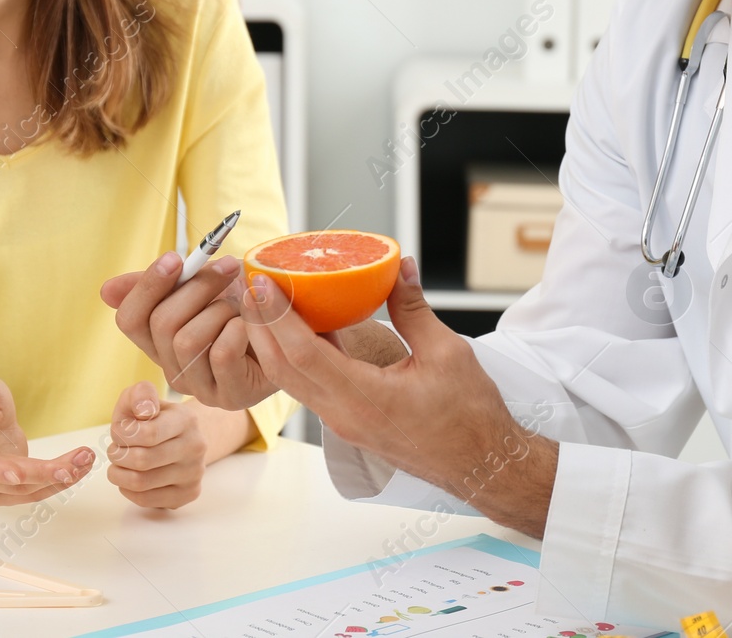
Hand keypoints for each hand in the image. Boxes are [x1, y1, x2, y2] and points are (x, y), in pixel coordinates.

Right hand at [0, 374, 95, 505]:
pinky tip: (79, 469)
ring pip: (26, 490)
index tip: (17, 475)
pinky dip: (56, 484)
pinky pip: (32, 493)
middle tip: (79, 461)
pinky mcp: (3, 493)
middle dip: (46, 473)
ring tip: (86, 459)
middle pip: (11, 480)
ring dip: (59, 478)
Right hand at [102, 253, 277, 409]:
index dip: (147, 286)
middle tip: (230, 266)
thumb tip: (106, 290)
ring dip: (221, 310)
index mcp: (159, 342)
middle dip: (198, 287)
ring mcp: (200, 387)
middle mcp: (173, 368)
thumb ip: (163, 285)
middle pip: (162, 324)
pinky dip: (239, 329)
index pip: (129, 319)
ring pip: (188, 340)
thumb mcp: (205, 289)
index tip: (177, 257)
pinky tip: (252, 325)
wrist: (291, 332)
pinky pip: (221, 353)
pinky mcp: (231, 396)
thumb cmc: (245, 309)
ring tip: (243, 306)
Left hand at [105, 380, 208, 508]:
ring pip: (140, 483)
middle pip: (141, 460)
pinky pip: (145, 500)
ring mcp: (194, 473)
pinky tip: (131, 476)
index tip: (119, 430)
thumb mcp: (144, 398)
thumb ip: (139, 395)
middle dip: (118, 455)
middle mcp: (196, 447)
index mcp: (186, 419)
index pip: (147, 434)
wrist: (183, 439)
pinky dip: (127, 490)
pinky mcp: (189, 494)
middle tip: (116, 449)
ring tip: (120, 463)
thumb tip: (144, 410)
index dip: (122, 434)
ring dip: (119, 473)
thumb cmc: (155, 419)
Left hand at [238, 259, 558, 536]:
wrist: (479, 463)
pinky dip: (296, 355)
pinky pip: (310, 386)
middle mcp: (344, 414)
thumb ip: (414, 310)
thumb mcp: (446, 352)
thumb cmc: (469, 414)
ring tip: (265, 302)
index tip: (264, 284)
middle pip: (284, 368)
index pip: (304, 355)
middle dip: (261, 325)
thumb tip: (401, 268)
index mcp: (365, 399)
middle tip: (252, 283)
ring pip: (292, 380)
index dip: (278, 318)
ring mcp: (343, 421)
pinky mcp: (349, 421)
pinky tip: (301, 327)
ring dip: (272, 342)